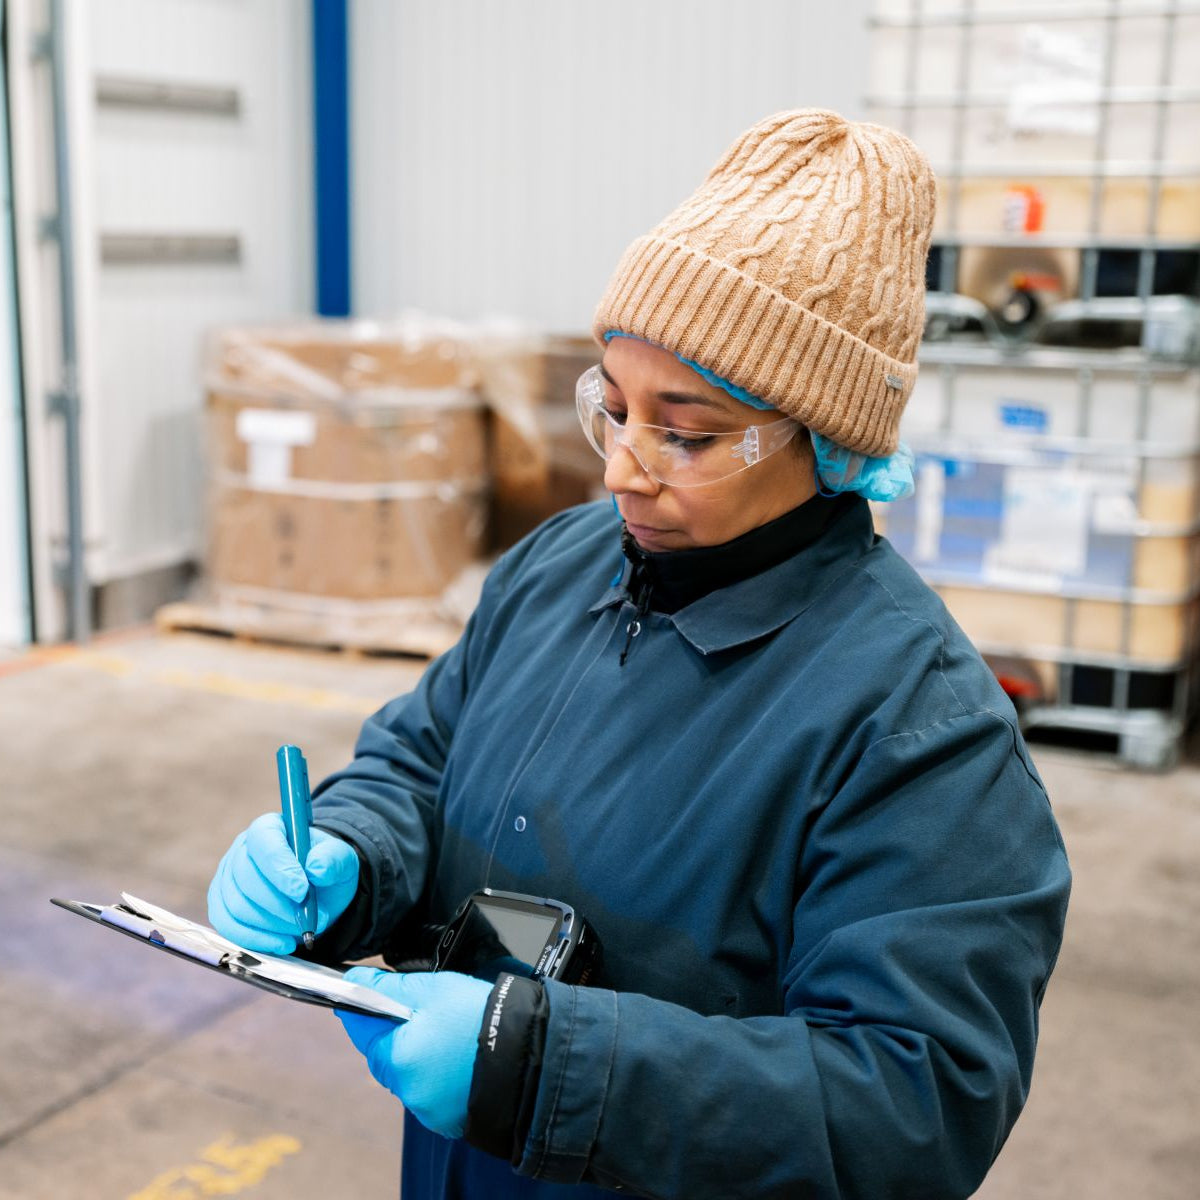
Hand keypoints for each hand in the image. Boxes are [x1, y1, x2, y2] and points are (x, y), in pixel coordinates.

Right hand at [207, 813, 358, 953]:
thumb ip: (333, 859)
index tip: (302, 892)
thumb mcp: (341, 859)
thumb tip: (316, 868)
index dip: (279, 867)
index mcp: (269, 828)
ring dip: (273, 924)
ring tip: (302, 928)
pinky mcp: (221, 907)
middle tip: (310, 918)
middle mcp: (241, 850)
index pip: (263, 841)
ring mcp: (227, 879)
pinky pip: (229, 927)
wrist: (316, 893)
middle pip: (246, 878)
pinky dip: (258, 940)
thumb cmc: (324, 870)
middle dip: (280, 905)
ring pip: (238, 906)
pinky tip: (284, 943)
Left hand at [336, 968, 491, 1138]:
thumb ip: (390, 987)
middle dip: (398, 1034)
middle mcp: (407, 1090)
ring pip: (410, 1074)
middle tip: (426, 1013)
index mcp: (397, 1057)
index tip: (367, 997)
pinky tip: (461, 1059)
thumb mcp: (433, 989)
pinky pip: (433, 1093)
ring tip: (451, 1036)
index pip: (362, 1030)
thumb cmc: (480, 1018)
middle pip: (385, 1055)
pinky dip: (440, 1076)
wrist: (528, 1054)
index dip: (365, 1010)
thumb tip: (356, 981)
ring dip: (419, 1056)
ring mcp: (429, 1110)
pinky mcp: (449, 1120)